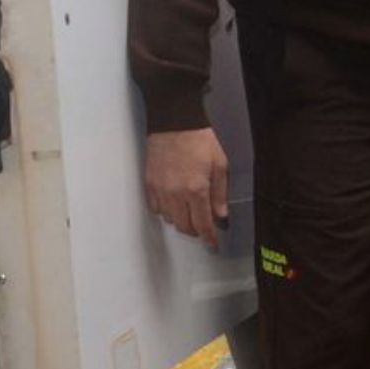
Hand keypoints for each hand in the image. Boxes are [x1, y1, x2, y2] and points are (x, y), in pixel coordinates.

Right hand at [144, 128, 228, 248]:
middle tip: (203, 226)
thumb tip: (221, 214)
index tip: (213, 244)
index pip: (202, 223)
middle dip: (195, 230)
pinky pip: (156, 209)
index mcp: (196, 190)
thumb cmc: (200, 141)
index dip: (208, 237)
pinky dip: (166, 211)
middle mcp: (176, 195)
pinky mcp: (149, 185)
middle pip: (184, 226)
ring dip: (181, 220)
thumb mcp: (220, 164)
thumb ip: (220, 193)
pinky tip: (174, 204)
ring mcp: (160, 191)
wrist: (175, 124)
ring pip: (170, 219)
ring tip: (190, 212)